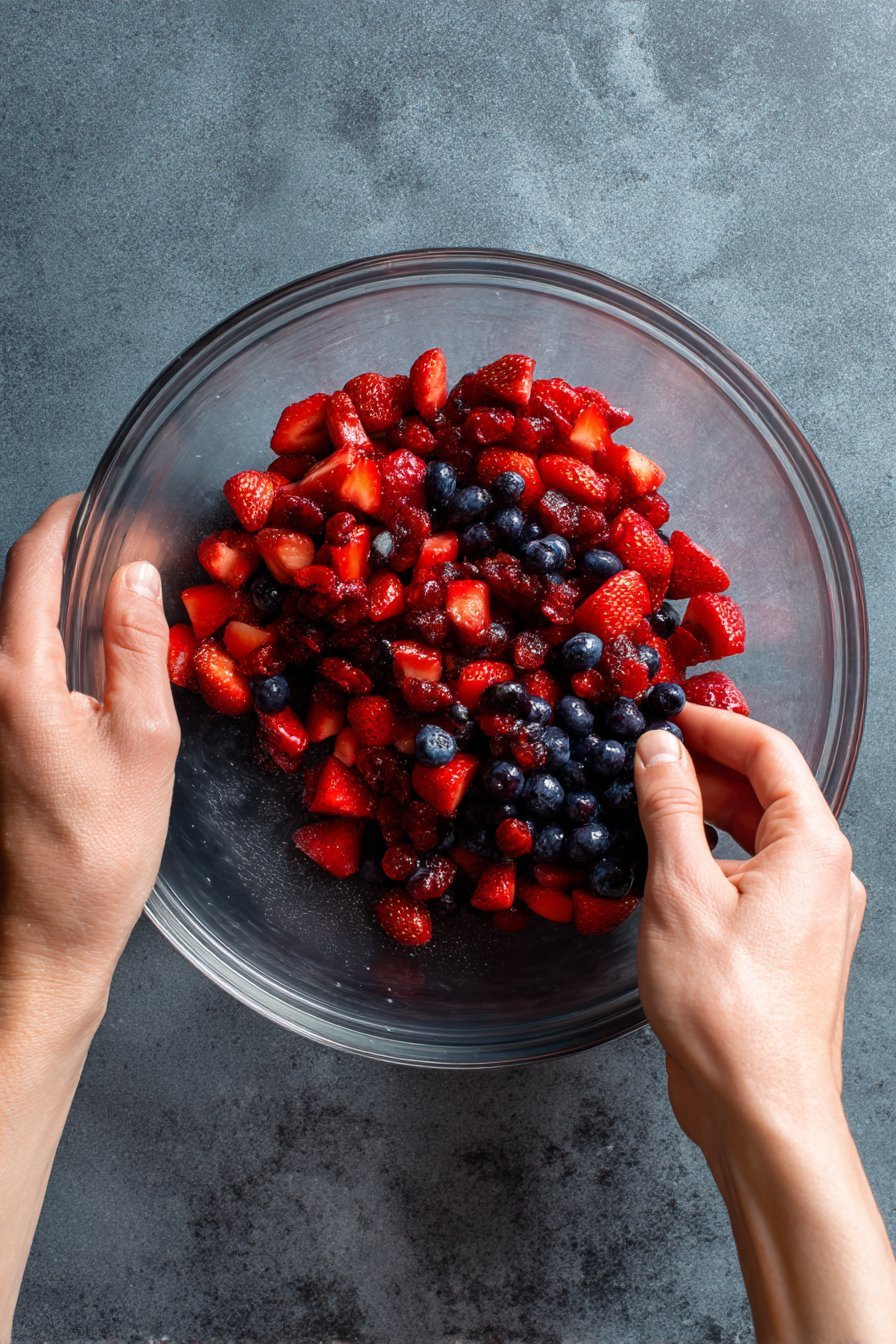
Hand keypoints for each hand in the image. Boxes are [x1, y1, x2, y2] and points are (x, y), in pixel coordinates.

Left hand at [0, 495, 179, 1023]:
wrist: (48, 933)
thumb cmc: (99, 851)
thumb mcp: (144, 740)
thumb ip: (137, 648)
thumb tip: (136, 575)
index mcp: (16, 678)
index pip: (29, 567)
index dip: (64, 523)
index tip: (95, 502)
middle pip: (14, 593)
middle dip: (61, 556)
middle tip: (119, 547)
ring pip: (14, 631)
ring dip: (56, 602)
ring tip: (114, 597)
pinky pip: (17, 669)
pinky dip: (51, 644)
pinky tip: (94, 661)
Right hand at [634, 707, 895, 1341]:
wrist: (760, 1109)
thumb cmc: (727, 1007)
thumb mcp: (681, 890)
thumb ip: (668, 809)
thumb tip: (656, 750)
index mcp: (813, 848)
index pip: (770, 753)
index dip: (715, 725)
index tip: (665, 713)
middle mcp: (823, 875)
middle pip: (765, 793)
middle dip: (703, 768)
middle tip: (642, 756)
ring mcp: (808, 914)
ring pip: (754, 838)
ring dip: (702, 814)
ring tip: (642, 803)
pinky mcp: (784, 947)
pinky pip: (748, 878)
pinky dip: (708, 858)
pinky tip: (662, 866)